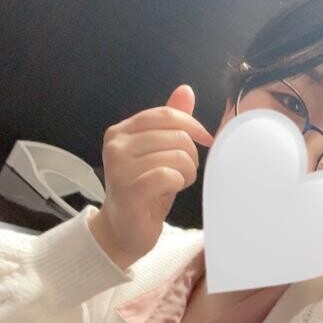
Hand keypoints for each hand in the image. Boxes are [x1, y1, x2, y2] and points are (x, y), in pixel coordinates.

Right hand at [89, 85, 212, 268]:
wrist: (124, 231)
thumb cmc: (144, 191)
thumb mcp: (158, 153)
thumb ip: (169, 123)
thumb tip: (185, 91)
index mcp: (121, 131)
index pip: (166, 115)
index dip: (193, 126)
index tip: (206, 141)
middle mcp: (116, 146)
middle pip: (176, 136)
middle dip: (191, 156)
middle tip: (185, 173)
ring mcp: (119, 168)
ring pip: (176, 156)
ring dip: (187, 172)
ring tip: (177, 183)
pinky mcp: (129, 191)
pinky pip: (168, 175)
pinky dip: (178, 183)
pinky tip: (171, 191)